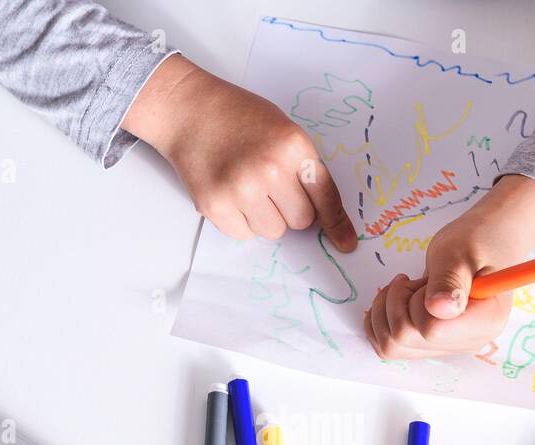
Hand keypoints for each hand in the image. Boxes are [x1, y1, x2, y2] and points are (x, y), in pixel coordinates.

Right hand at [123, 55, 357, 251]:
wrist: (189, 110)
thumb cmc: (238, 117)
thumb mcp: (283, 130)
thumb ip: (303, 167)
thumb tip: (323, 215)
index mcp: (293, 146)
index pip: (325, 196)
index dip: (336, 223)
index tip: (345, 243)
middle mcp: (270, 169)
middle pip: (300, 221)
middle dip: (289, 209)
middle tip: (270, 187)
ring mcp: (241, 189)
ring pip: (273, 231)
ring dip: (264, 217)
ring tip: (246, 187)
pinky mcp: (215, 205)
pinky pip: (243, 234)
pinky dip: (239, 220)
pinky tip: (229, 192)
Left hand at [364, 175, 534, 358]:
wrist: (481, 245)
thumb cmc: (476, 242)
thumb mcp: (459, 252)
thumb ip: (449, 279)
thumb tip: (438, 308)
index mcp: (486, 321)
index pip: (433, 330)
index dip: (418, 302)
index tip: (429, 280)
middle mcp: (468, 342)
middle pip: (405, 338)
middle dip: (398, 301)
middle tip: (418, 280)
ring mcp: (447, 347)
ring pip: (390, 345)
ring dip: (386, 310)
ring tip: (410, 288)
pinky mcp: (429, 346)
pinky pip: (387, 346)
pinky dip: (381, 320)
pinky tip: (398, 300)